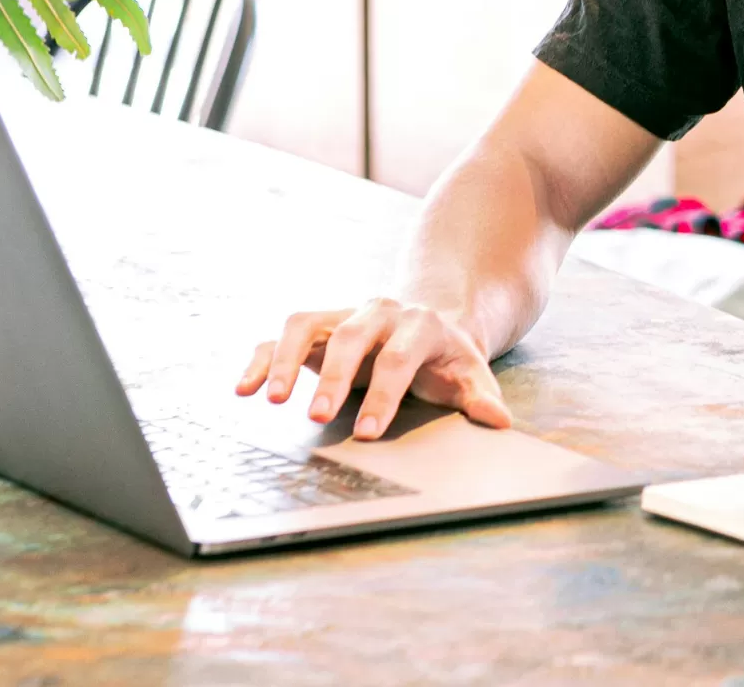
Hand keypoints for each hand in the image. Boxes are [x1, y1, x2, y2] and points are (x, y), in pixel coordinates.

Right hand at [234, 298, 510, 437]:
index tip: (367, 432)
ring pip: (307, 325)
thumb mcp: (471, 374)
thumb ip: (481, 398)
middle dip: (333, 377)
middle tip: (317, 417)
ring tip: (271, 400)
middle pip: (351, 338)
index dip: (383, 394)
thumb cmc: (447, 358)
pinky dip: (261, 359)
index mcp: (419, 324)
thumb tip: (499, 422)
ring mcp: (343, 316)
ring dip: (287, 361)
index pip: (399, 358)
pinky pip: (281, 336)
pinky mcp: (317, 327)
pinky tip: (243, 388)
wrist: (429, 322)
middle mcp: (377, 312)